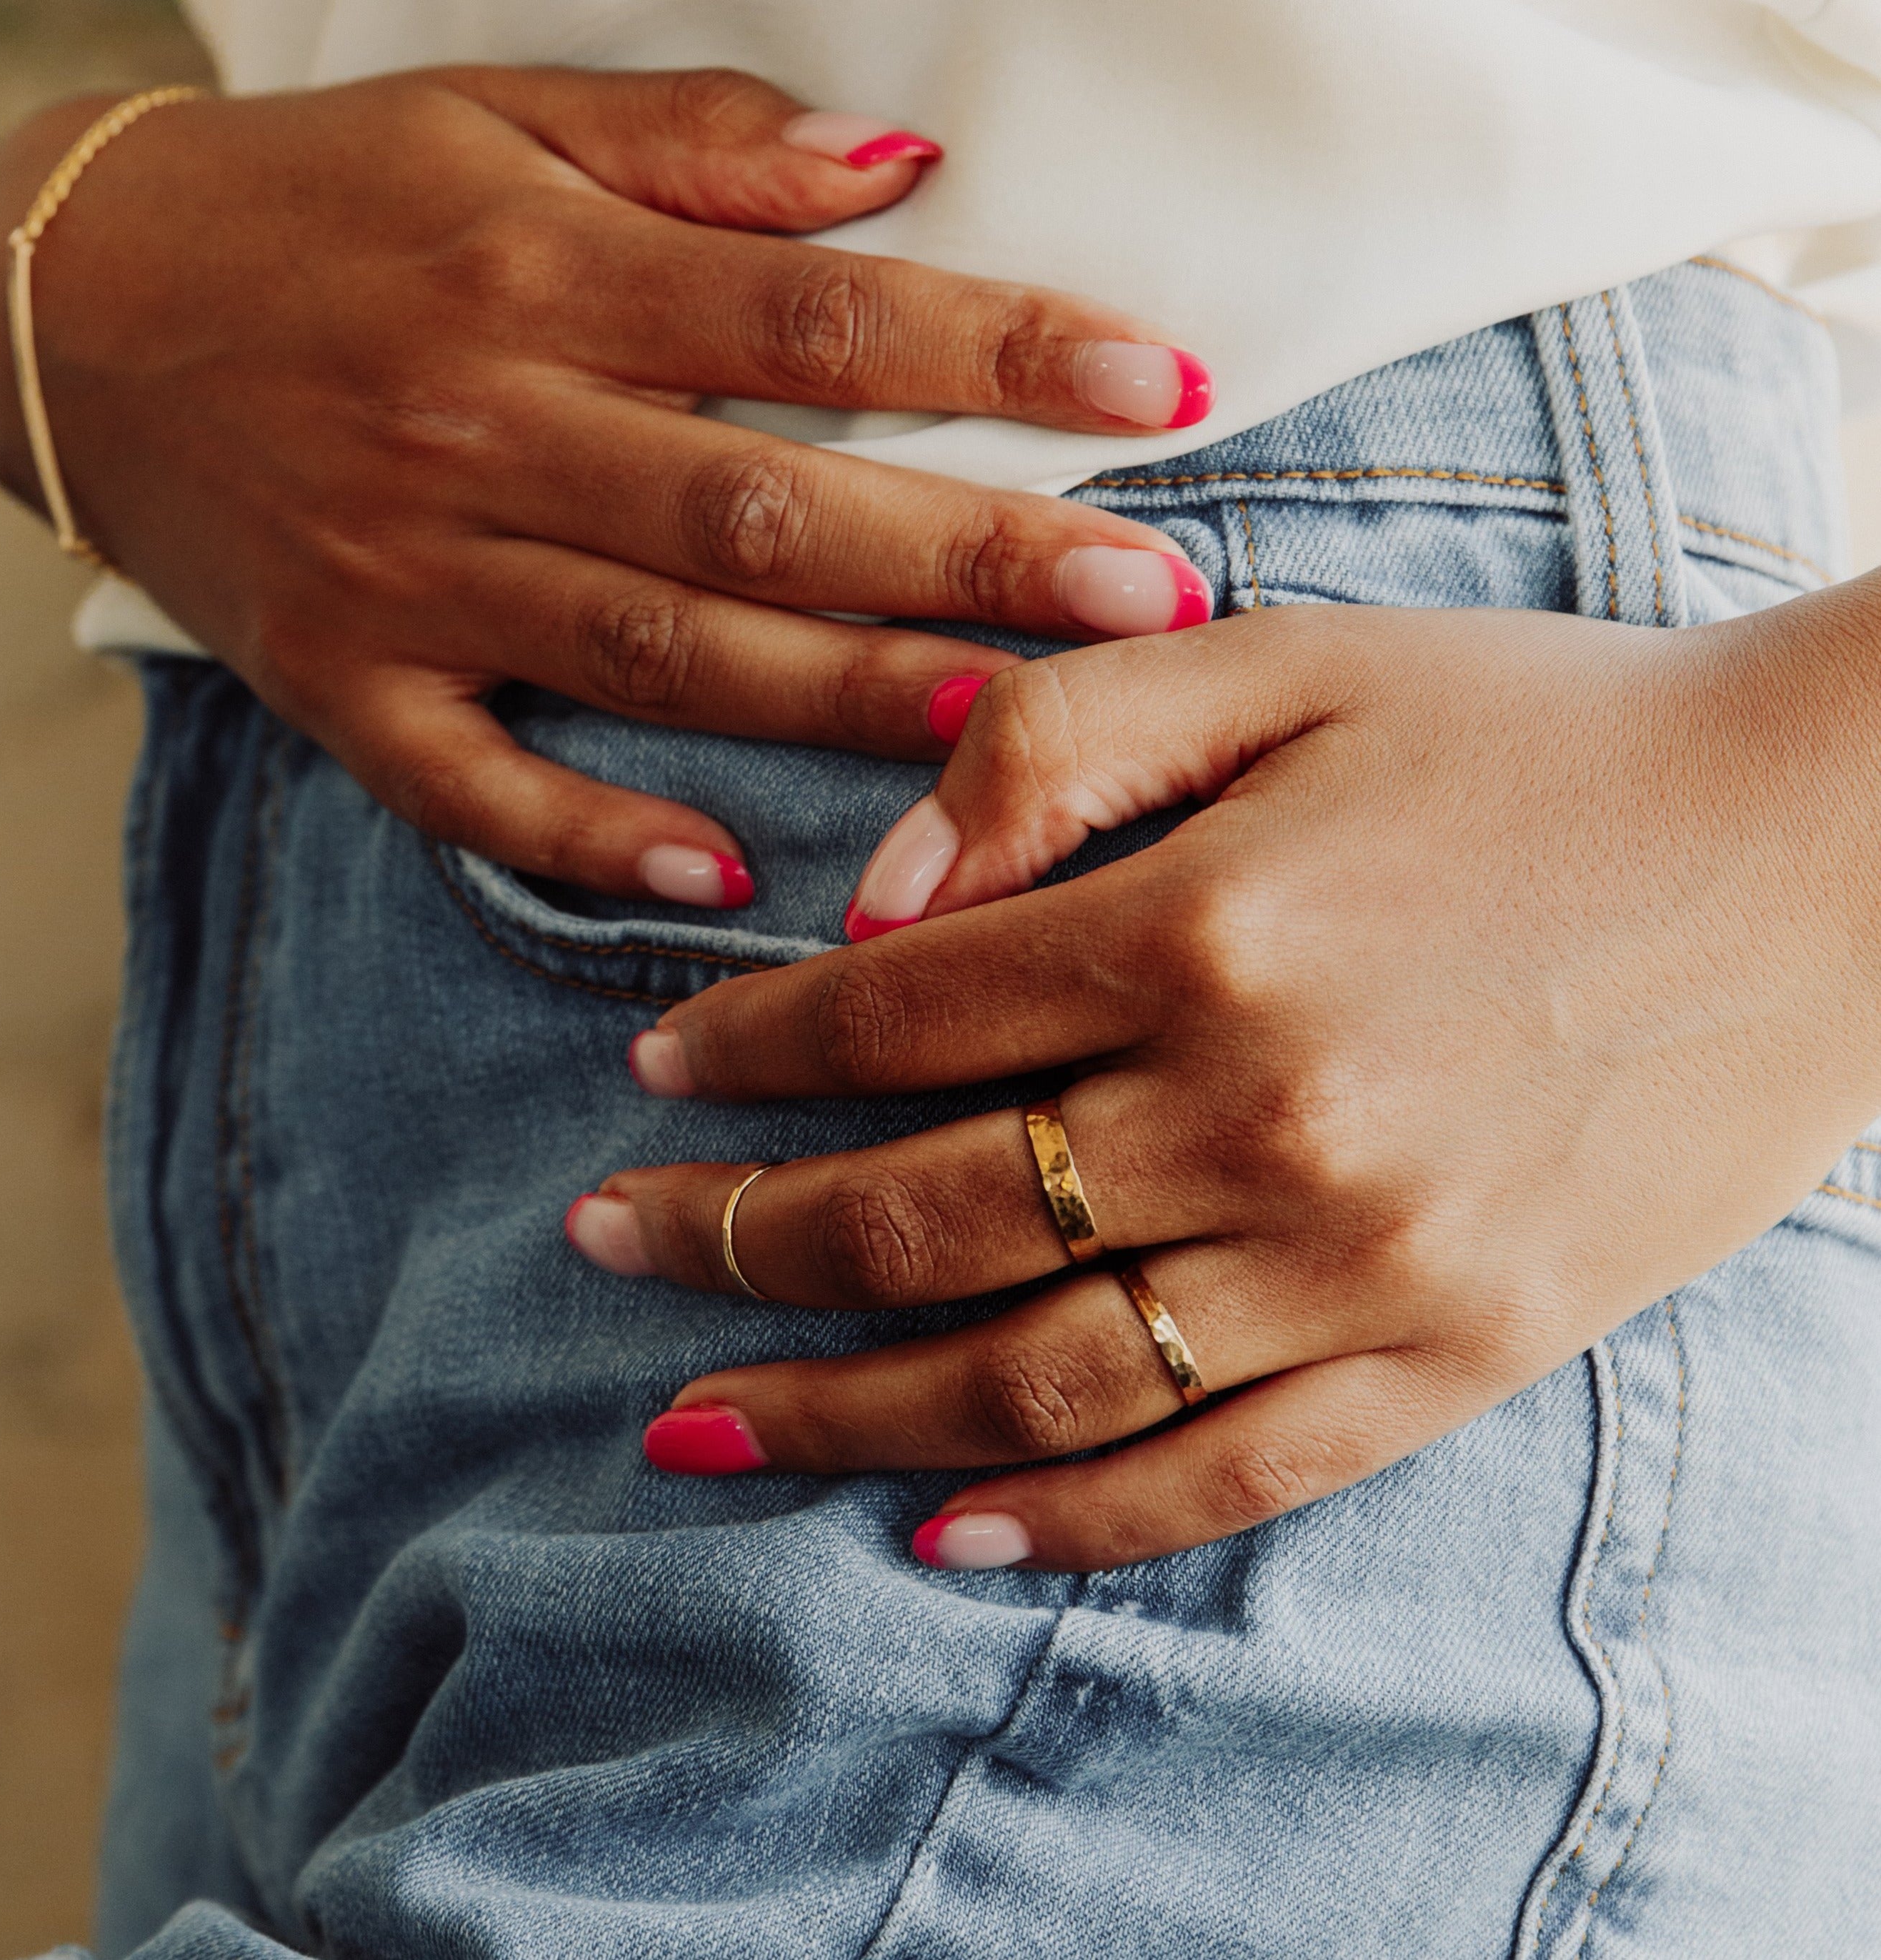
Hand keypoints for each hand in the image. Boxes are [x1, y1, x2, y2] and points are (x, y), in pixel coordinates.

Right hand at [0, 67, 1211, 894]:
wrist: (74, 310)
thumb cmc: (326, 212)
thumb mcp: (496, 125)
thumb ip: (699, 148)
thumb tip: (902, 170)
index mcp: (544, 279)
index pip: (817, 322)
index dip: (998, 349)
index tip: (1158, 386)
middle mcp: (490, 433)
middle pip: (771, 513)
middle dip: (973, 556)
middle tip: (1149, 597)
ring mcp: (414, 578)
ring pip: (665, 659)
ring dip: (846, 703)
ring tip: (1017, 732)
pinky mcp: (347, 688)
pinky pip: (478, 789)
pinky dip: (595, 840)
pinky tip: (727, 880)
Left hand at [566, 582, 1880, 1567]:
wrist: (1824, 850)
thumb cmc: (1534, 730)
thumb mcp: (1287, 663)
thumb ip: (1054, 742)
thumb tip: (870, 891)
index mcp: (1208, 927)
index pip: (894, 1020)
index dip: (745, 1049)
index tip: (655, 1070)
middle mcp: (1266, 1115)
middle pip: (927, 1216)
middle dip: (736, 1237)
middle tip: (609, 1249)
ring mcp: (1363, 1259)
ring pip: (1036, 1376)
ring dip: (843, 1407)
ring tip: (703, 1416)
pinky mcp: (1456, 1351)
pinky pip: (1223, 1475)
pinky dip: (1069, 1517)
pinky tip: (938, 1525)